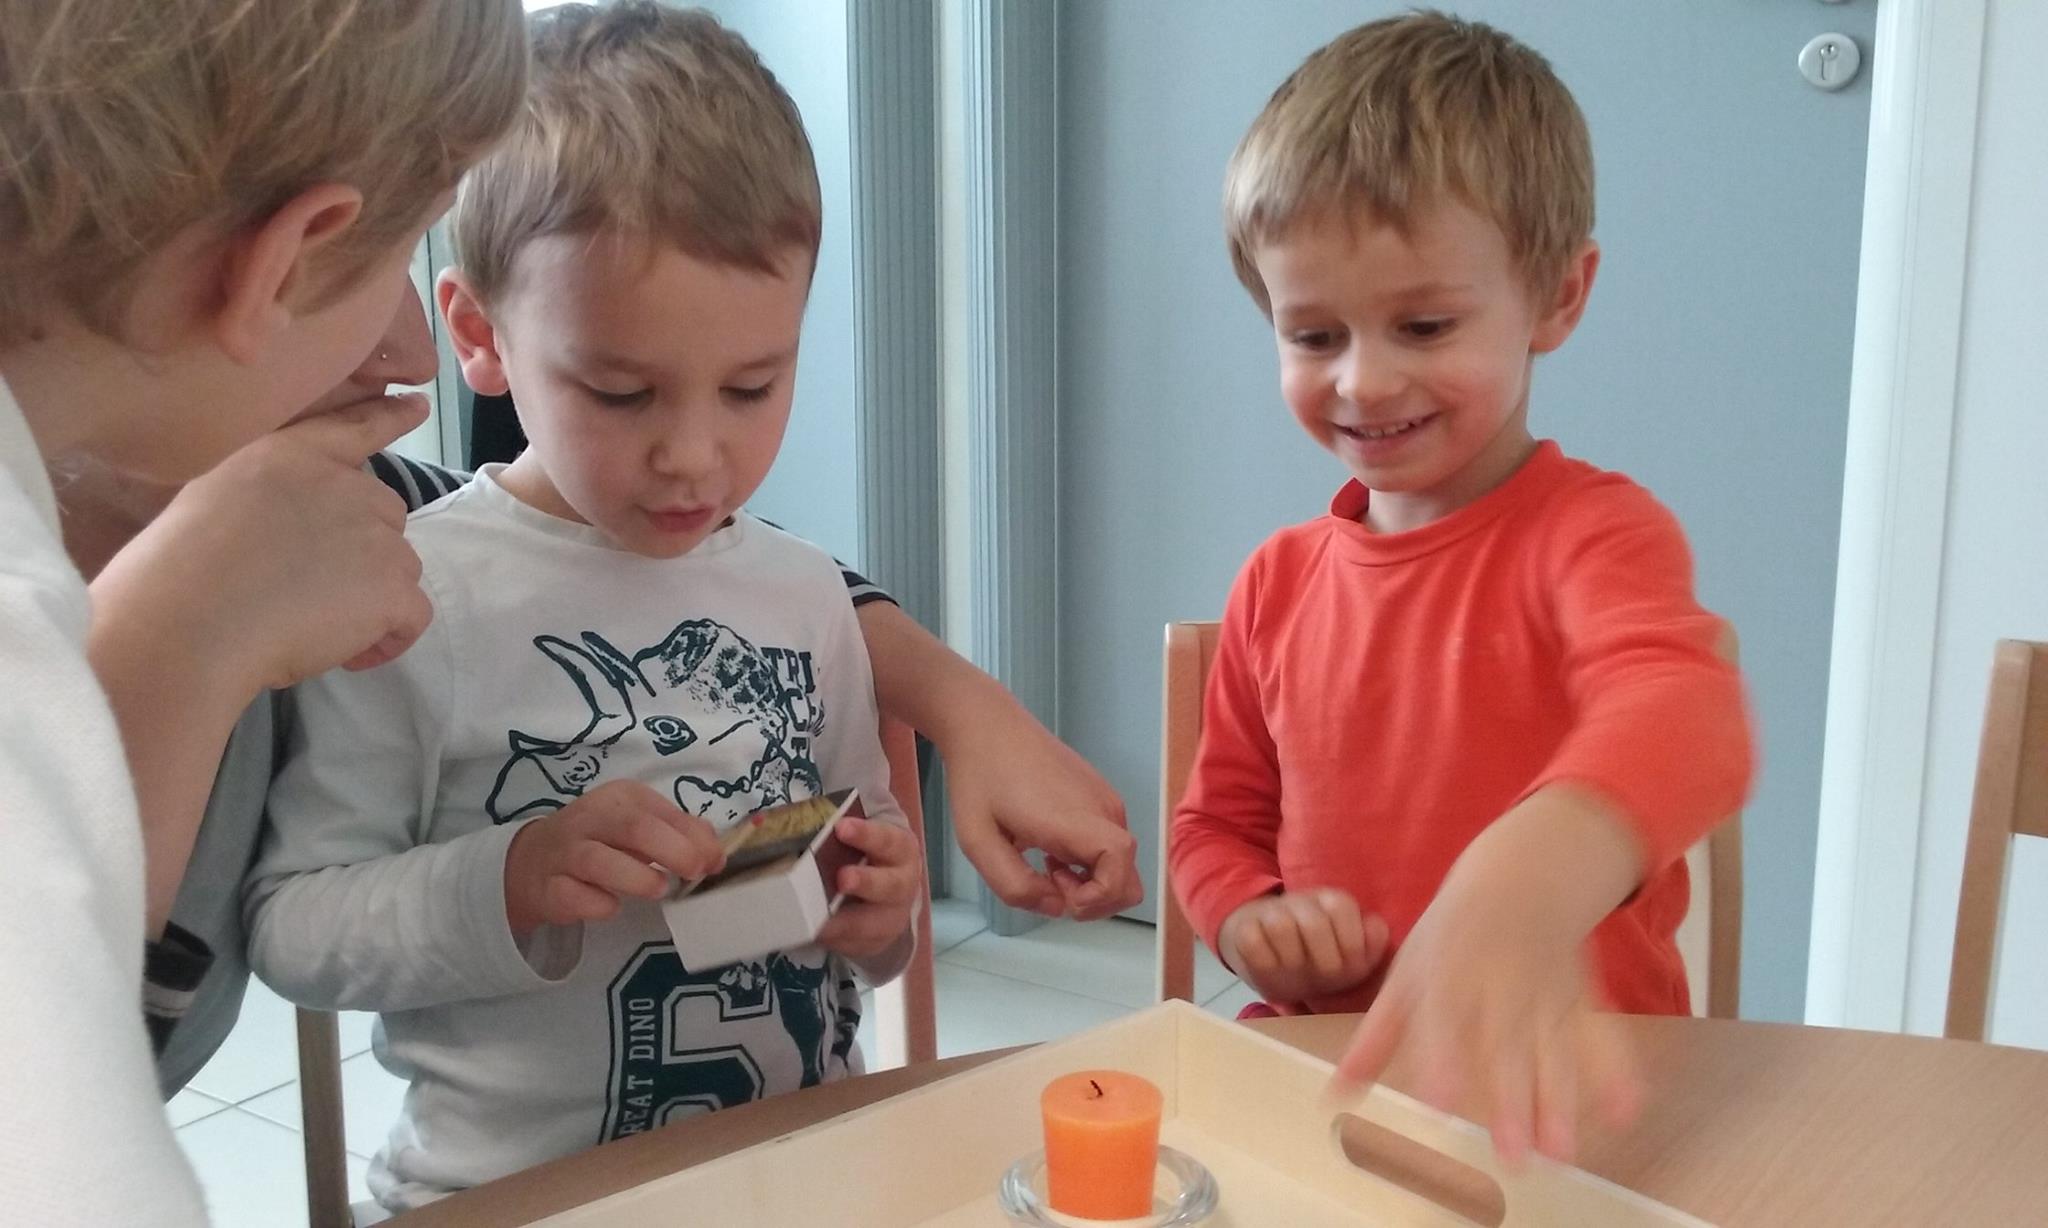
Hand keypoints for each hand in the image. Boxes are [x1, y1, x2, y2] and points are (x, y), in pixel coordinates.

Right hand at [92, 394, 433, 697]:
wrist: (188, 618)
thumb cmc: (178, 571)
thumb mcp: (214, 496)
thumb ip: (269, 495)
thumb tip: (295, 529)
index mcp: (291, 454)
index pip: (354, 427)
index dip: (389, 417)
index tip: (417, 406)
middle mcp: (343, 484)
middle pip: (386, 515)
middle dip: (363, 551)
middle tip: (311, 589)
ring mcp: (375, 534)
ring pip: (400, 567)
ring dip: (372, 597)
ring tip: (316, 626)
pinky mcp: (391, 587)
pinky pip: (413, 615)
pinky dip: (390, 639)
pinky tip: (348, 655)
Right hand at [504, 781, 724, 935]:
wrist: (533, 862)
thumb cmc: (601, 842)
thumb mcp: (640, 826)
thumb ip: (680, 835)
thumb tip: (715, 856)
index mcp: (620, 798)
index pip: (661, 812)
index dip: (694, 839)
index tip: (712, 862)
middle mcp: (590, 819)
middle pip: (635, 828)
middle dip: (674, 851)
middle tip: (693, 874)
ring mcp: (565, 853)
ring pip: (600, 861)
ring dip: (637, 878)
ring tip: (658, 889)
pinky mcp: (550, 888)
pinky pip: (576, 897)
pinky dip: (600, 905)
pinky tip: (612, 906)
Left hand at [815, 815, 920, 958]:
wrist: (889, 897)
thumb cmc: (867, 859)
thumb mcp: (861, 841)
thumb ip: (835, 832)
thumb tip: (776, 822)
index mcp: (900, 850)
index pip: (888, 840)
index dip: (867, 834)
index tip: (841, 828)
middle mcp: (902, 883)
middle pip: (890, 885)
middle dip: (866, 881)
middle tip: (842, 877)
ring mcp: (892, 917)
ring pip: (874, 923)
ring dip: (848, 921)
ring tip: (822, 921)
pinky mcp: (876, 942)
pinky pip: (856, 944)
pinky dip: (835, 940)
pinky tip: (816, 934)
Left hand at [942, 698, 1140, 919]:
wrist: (988, 724)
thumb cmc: (979, 780)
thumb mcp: (978, 842)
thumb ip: (1014, 885)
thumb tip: (1055, 907)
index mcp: (1075, 820)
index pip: (1121, 875)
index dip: (1095, 900)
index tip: (1054, 889)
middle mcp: (1104, 810)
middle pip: (1129, 881)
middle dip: (1093, 899)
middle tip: (1047, 879)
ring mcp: (1107, 800)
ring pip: (1119, 865)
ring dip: (1087, 879)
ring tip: (1043, 859)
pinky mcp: (1102, 794)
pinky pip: (1110, 844)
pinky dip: (1087, 860)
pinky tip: (1049, 844)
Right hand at [1219, 888, 1387, 1004]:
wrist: (1270, 960)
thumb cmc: (1319, 958)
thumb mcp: (1351, 957)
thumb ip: (1372, 943)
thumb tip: (1375, 929)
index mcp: (1331, 902)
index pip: (1342, 906)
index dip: (1350, 943)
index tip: (1348, 965)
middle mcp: (1301, 901)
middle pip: (1314, 922)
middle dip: (1324, 958)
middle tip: (1324, 974)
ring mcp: (1270, 912)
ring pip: (1281, 927)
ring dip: (1292, 960)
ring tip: (1295, 970)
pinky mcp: (1243, 929)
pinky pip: (1252, 942)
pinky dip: (1265, 962)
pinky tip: (1272, 967)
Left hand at [1332, 856, 1641, 1166]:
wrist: (1521, 876)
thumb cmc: (1451, 934)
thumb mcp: (1407, 973)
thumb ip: (1376, 1037)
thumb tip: (1334, 1094)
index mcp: (1449, 976)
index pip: (1444, 1021)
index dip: (1442, 1059)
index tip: (1437, 1102)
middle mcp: (1500, 987)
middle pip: (1506, 1049)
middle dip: (1513, 1103)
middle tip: (1514, 1156)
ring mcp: (1545, 993)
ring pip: (1555, 1052)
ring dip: (1561, 1102)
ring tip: (1561, 1153)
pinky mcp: (1580, 997)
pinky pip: (1600, 1035)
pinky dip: (1616, 1071)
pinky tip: (1626, 1110)